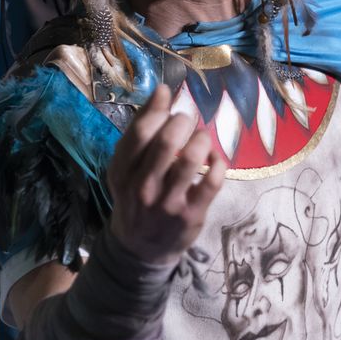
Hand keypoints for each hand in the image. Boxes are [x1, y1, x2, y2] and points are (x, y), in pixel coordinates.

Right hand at [105, 86, 226, 267]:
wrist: (140, 248)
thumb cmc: (136, 196)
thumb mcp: (126, 167)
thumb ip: (140, 131)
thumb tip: (162, 91)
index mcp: (122, 172)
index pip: (139, 133)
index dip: (157, 107)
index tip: (167, 94)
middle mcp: (142, 187)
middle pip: (166, 142)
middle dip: (182, 122)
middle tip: (186, 121)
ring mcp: (167, 203)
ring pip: (191, 159)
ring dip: (202, 139)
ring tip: (201, 138)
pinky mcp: (191, 214)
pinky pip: (212, 181)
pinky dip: (218, 163)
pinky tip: (214, 159)